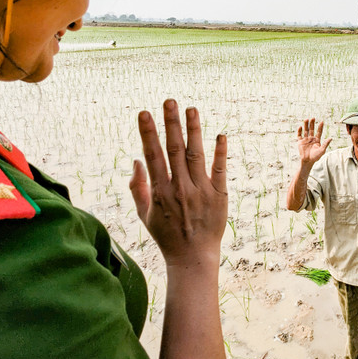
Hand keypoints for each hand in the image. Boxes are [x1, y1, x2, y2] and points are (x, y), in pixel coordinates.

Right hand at [130, 100, 227, 266]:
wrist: (192, 257)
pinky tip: (221, 135)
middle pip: (174, 149)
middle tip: (169, 101)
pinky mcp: (219, 195)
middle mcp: (180, 188)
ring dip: (194, 131)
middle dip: (171, 123)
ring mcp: (201, 191)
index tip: (144, 113)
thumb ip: (137, 188)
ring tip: (192, 109)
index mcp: (160, 191)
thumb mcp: (144, 215)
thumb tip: (136, 160)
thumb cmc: (166, 235)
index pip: (153, 155)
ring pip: (196, 155)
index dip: (148, 133)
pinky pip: (220, 170)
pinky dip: (220, 153)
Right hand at [297, 118, 331, 165]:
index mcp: (317, 140)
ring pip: (306, 131)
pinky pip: (299, 135)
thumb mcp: (322, 150)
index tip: (322, 122)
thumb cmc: (316, 157)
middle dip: (312, 124)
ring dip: (306, 125)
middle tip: (313, 118)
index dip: (320, 127)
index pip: (319, 132)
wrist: (308, 161)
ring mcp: (305, 140)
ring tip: (306, 119)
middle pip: (312, 129)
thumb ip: (325, 144)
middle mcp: (311, 138)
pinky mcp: (300, 142)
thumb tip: (331, 138)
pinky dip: (299, 131)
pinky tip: (300, 127)